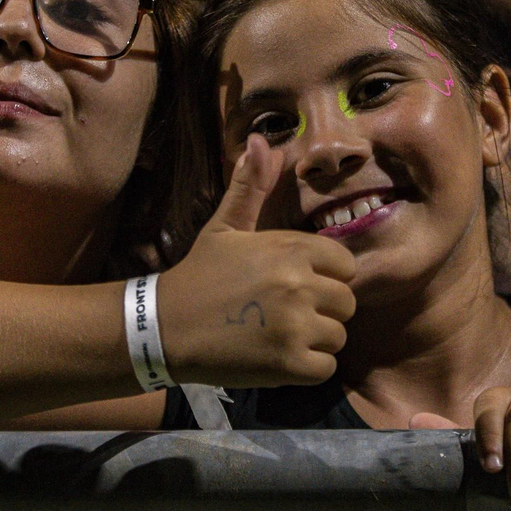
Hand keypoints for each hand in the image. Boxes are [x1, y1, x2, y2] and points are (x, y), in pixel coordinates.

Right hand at [157, 135, 357, 387]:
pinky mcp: (289, 364)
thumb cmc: (199, 275)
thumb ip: (251, 187)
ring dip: (315, 341)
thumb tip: (261, 141)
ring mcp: (295, 326)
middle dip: (323, 311)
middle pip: (346, 303)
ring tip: (279, 336)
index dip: (325, 277)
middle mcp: (299, 284)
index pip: (345, 265)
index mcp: (291, 248)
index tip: (296, 285)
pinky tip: (278, 358)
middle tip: (286, 315)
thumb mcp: (225, 227)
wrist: (163, 328)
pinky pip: (325, 368)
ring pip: (338, 336)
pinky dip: (306, 369)